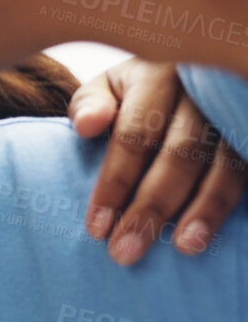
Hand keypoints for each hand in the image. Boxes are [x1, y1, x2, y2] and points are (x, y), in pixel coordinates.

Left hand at [70, 58, 244, 263]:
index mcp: (160, 74)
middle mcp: (204, 90)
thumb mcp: (112, 85)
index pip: (134, 135)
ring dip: (206, 210)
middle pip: (179, 155)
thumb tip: (88, 126)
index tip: (97, 228)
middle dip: (152, 207)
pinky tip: (217, 230)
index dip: (115, 183)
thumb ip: (91, 103)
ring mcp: (235, 110)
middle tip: (125, 252)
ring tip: (186, 248)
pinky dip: (233, 202)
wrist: (196, 68)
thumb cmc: (143, 87)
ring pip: (227, 166)